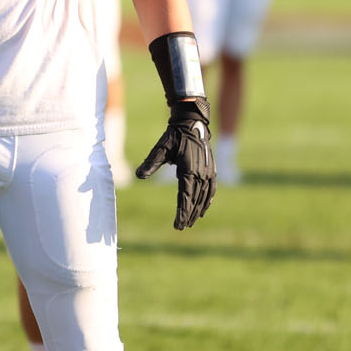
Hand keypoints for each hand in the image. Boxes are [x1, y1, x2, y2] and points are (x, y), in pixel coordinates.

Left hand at [136, 98, 215, 229]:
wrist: (192, 122)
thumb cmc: (174, 136)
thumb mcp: (161, 148)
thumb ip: (151, 163)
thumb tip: (139, 175)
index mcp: (189, 170)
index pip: (185, 197)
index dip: (182, 212)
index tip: (177, 225)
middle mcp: (201, 173)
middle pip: (195, 200)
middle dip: (188, 215)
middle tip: (182, 227)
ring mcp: (208, 171)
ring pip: (204, 196)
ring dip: (198, 210)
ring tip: (191, 221)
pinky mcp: (211, 169)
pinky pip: (212, 189)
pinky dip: (208, 200)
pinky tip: (204, 208)